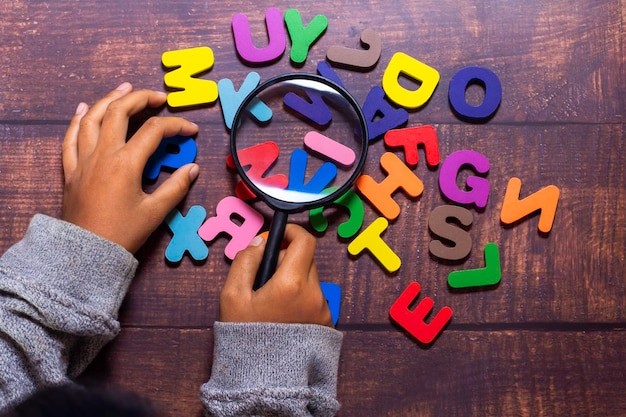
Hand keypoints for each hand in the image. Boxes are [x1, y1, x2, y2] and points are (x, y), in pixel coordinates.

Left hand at [61, 82, 199, 252]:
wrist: (85, 253)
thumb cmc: (122, 233)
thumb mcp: (155, 212)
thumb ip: (176, 187)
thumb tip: (192, 168)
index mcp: (126, 163)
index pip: (154, 131)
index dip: (176, 126)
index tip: (191, 131)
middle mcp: (103, 154)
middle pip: (120, 111)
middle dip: (141, 98)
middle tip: (158, 97)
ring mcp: (84, 159)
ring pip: (92, 117)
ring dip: (109, 99)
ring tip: (124, 89)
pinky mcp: (72, 170)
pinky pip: (70, 138)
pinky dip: (77, 120)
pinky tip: (83, 108)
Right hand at [220, 224, 332, 326]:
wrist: (262, 381)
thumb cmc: (244, 337)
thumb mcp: (232, 296)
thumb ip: (245, 261)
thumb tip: (260, 241)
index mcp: (292, 283)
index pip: (305, 241)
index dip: (291, 232)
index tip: (277, 236)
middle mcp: (314, 294)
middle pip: (307, 259)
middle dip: (288, 258)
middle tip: (266, 273)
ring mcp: (323, 311)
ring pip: (311, 280)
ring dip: (295, 280)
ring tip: (273, 300)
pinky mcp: (326, 325)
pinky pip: (315, 300)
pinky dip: (301, 298)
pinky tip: (283, 315)